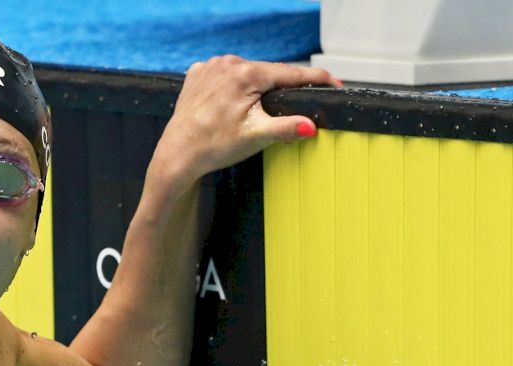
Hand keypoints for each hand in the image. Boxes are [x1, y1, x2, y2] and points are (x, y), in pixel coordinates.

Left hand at [150, 56, 339, 195]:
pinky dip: (234, 86)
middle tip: (297, 104)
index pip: (290, 73)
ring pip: (247, 73)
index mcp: (245, 74)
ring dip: (257, 86)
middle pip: (268, 73)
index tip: (335, 82)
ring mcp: (210, 66)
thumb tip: (311, 126)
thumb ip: (286, 127)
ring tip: (259, 108)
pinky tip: (232, 102)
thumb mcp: (256, 136)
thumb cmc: (213, 147)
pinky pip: (225, 75)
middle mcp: (227, 63)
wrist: (177, 155)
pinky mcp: (198, 74)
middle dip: (283, 87)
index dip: (315, 78)